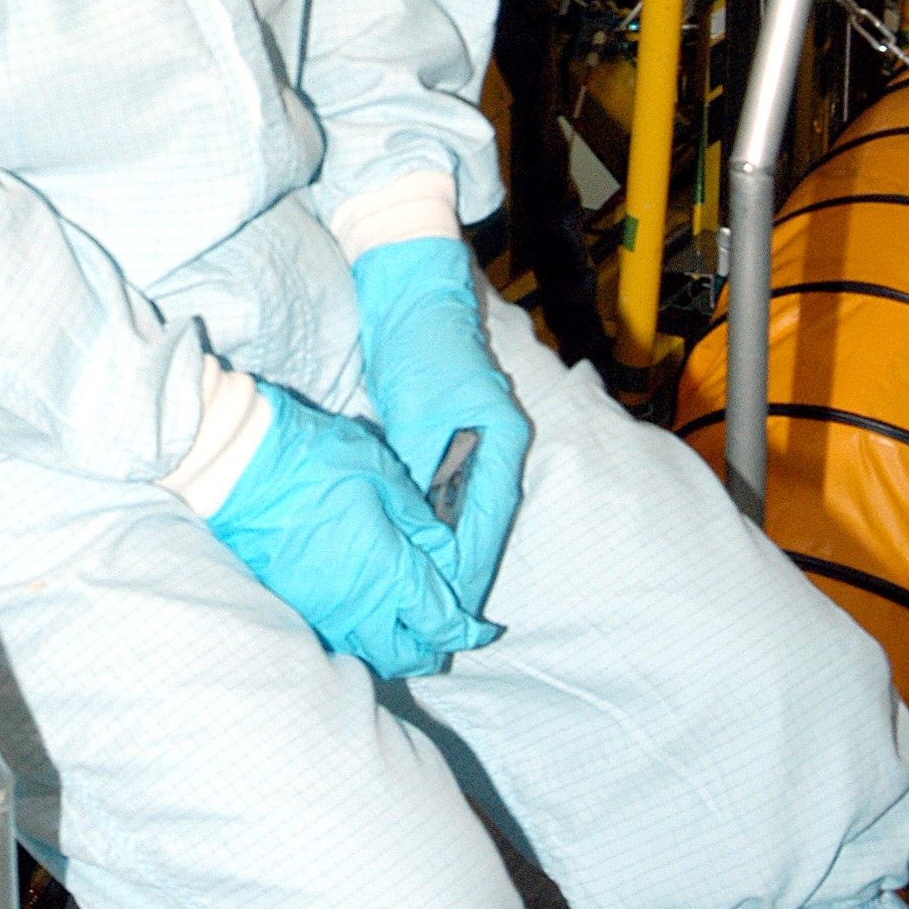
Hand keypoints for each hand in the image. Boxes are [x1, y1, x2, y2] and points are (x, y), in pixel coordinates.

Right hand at [207, 383, 496, 682]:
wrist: (236, 466)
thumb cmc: (314, 459)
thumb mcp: (382, 472)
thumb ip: (418, 517)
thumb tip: (442, 549)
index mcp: (387, 571)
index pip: (438, 620)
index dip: (465, 630)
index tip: (480, 629)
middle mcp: (355, 605)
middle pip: (406, 655)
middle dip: (432, 649)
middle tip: (443, 631)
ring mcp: (318, 611)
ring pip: (368, 655)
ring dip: (394, 649)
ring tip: (404, 627)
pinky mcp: (291, 605)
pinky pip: (336, 640)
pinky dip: (358, 638)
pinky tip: (363, 615)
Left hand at [352, 235, 530, 616]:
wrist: (408, 292)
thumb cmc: (419, 346)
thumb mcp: (421, 411)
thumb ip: (428, 468)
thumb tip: (428, 524)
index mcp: (500, 439)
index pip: (489, 519)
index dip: (470, 564)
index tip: (454, 604)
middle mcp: (493, 446)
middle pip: (480, 521)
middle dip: (461, 567)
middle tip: (439, 615)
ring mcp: (470, 442)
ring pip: (460, 510)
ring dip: (445, 549)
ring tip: (426, 593)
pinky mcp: (444, 436)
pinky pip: (441, 492)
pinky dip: (431, 520)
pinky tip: (413, 546)